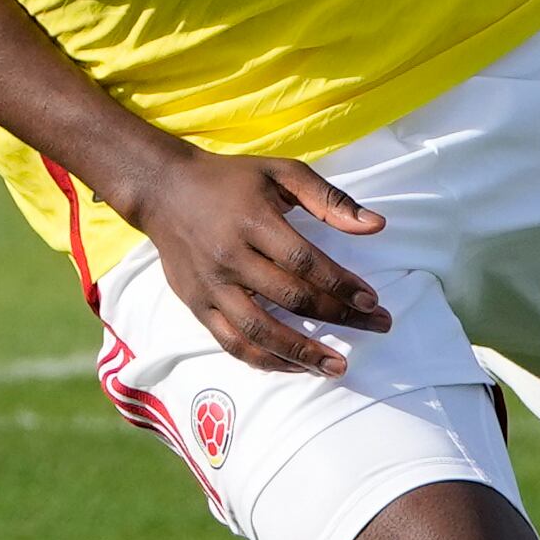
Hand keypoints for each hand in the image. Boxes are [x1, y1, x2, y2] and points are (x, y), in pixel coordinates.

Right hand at [118, 148, 389, 375]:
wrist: (163, 190)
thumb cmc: (230, 180)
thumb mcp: (280, 173)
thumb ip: (328, 199)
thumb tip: (376, 226)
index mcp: (253, 221)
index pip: (304, 261)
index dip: (341, 284)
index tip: (372, 300)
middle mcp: (230, 256)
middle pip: (290, 298)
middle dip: (338, 317)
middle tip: (377, 327)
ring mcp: (211, 285)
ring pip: (258, 331)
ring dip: (301, 353)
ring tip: (337, 366)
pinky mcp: (197, 304)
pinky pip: (231, 342)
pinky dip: (264, 360)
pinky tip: (294, 367)